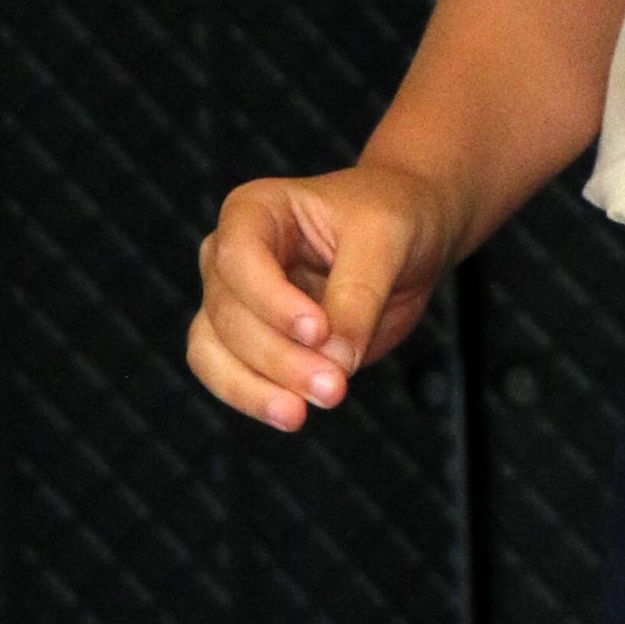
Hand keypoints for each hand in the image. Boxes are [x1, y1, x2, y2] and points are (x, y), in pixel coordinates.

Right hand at [187, 160, 457, 430]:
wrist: (410, 236)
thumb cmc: (392, 218)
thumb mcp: (386, 239)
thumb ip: (358, 295)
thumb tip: (334, 360)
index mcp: (254, 210)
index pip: (238, 257)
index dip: (272, 300)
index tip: (319, 331)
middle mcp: (231, 255)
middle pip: (228, 314)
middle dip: (278, 358)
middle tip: (332, 387)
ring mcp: (237, 301)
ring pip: (214, 352)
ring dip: (257, 388)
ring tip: (303, 413)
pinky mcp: (253, 343)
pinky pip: (229, 376)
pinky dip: (255, 398)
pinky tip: (292, 413)